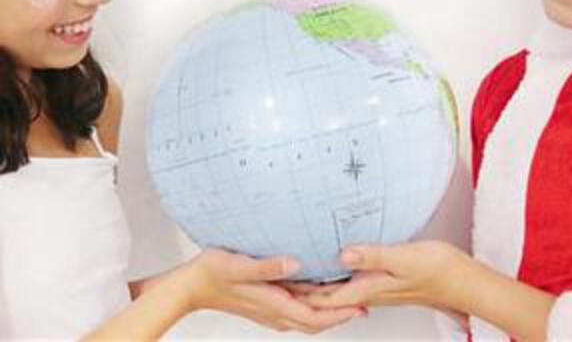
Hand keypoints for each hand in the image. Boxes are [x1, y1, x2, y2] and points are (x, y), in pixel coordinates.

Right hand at [179, 248, 364, 333]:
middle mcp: (276, 312)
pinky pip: (298, 307)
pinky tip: (320, 288)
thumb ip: (267, 267)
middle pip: (317, 320)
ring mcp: (272, 309)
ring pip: (309, 316)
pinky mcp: (268, 302)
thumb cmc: (213, 273)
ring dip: (331, 309)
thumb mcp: (239, 265)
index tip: (362, 304)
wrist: (192, 285)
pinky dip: (315, 303)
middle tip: (367, 298)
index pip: (315, 318)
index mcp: (273, 306)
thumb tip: (295, 264)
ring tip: (352, 294)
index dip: (341, 313)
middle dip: (343, 312)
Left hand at [287, 241, 468, 330]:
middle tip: (275, 280)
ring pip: (335, 292)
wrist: (461, 280)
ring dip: (313, 286)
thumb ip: (373, 256)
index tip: (277, 285)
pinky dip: (332, 278)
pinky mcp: (382, 281)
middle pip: (325, 298)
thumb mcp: (404, 258)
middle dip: (299, 292)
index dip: (299, 293)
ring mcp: (375, 288)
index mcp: (369, 289)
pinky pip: (349, 283)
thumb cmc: (437, 269)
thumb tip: (343, 254)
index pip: (324, 298)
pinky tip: (329, 266)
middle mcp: (368, 292)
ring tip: (293, 275)